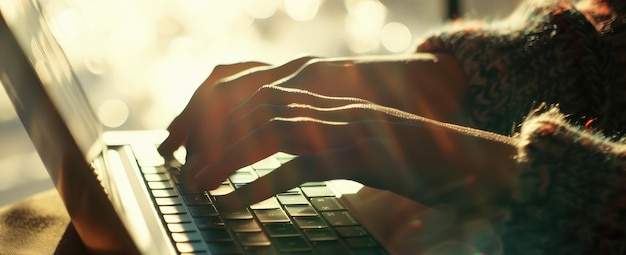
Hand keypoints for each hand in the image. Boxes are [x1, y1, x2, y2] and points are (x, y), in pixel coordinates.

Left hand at [159, 53, 466, 158]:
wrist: (479, 167)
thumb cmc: (419, 165)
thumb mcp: (355, 158)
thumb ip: (314, 160)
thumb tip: (271, 173)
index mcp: (330, 108)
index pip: (264, 102)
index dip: (224, 122)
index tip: (193, 148)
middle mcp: (334, 112)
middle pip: (258, 107)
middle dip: (213, 132)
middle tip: (179, 161)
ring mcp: (346, 130)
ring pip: (272, 128)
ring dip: (229, 154)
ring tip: (195, 182)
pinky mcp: (360, 156)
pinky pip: (303, 165)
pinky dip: (265, 181)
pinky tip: (236, 201)